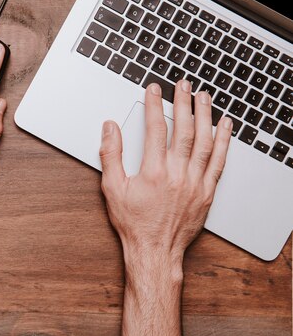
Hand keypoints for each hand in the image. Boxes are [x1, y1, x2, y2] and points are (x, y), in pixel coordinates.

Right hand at [99, 80, 232, 260]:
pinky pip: (219, 162)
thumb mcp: (111, 188)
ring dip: (205, 116)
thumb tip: (110, 128)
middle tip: (183, 85)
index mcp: (153, 171)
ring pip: (205, 142)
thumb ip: (110, 155)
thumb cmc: (133, 222)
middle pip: (184, 130)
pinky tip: (224, 126)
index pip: (156, 129)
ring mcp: (195, 183)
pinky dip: (224, 141)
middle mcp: (177, 174)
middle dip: (184, 103)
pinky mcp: (207, 192)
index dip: (154, 105)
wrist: (155, 250)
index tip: (154, 90)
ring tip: (204, 97)